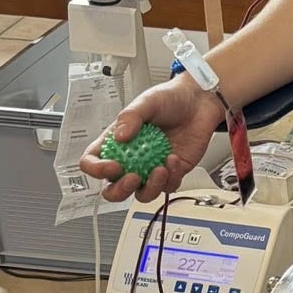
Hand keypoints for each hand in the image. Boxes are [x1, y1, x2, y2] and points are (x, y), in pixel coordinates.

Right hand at [79, 76, 225, 204]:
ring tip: (160, 169)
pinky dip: (171, 178)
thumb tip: (119, 136)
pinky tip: (174, 159)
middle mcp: (130, 159)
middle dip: (120, 190)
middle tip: (133, 177)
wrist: (199, 102)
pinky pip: (168, 186)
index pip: (93, 161)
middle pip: (113, 188)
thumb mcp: (147, 101)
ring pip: (142, 194)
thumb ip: (131, 116)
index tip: (112, 166)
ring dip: (150, 188)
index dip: (96, 169)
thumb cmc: (170, 98)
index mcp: (116, 142)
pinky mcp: (172, 173)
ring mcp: (150, 168)